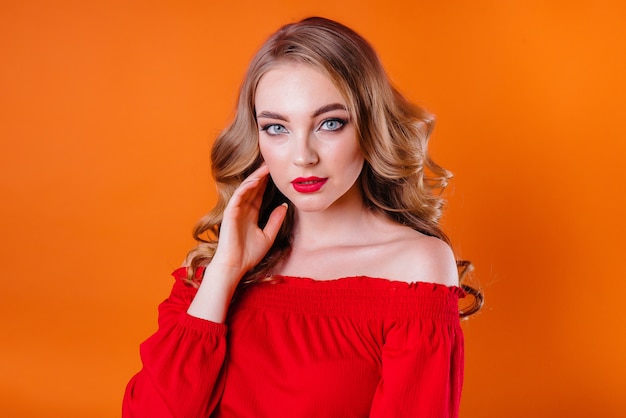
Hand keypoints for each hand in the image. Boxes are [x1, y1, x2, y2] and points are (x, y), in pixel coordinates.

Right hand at [210, 164, 287, 281]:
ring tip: (266, 166)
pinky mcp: (230, 212)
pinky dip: (247, 186)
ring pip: (246, 188)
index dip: (267, 183)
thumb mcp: (268, 236)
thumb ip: (275, 221)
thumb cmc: (248, 255)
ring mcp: (236, 210)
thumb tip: (285, 206)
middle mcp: (243, 209)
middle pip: (253, 188)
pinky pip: (239, 195)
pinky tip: (256, 179)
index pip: (259, 194)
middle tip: (272, 162)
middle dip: (262, 175)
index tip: (277, 172)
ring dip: (256, 177)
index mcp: (251, 214)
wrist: (235, 266)